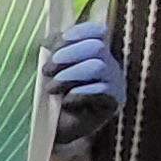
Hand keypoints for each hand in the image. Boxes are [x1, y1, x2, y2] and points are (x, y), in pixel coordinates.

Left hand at [46, 22, 123, 144]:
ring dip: (71, 74)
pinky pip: (102, 90)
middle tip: (47, 70)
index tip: (52, 44)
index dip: (77, 33)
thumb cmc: (52, 95)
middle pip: (97, 47)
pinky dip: (81, 92)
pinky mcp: (113, 102)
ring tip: (52, 88)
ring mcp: (114, 82)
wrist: (55, 128)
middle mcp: (108, 63)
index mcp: (93, 51)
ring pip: (98, 66)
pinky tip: (67, 99)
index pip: (96, 31)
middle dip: (68, 55)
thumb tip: (49, 40)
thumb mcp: (51, 69)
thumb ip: (54, 51)